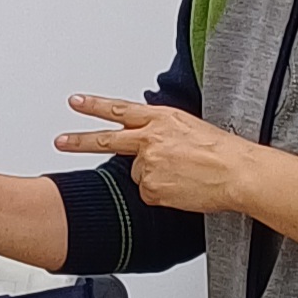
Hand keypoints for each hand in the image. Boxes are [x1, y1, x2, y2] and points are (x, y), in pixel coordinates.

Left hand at [54, 95, 252, 214]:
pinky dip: (163, 196)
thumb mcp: (189, 127)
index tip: (76, 102)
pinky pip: (149, 195)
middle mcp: (150, 139)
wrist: (237, 171)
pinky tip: (182, 189)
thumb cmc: (222, 151)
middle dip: (79, 141)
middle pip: (106, 140)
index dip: (95, 106)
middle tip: (60, 141)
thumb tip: (148, 142)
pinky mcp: (152, 187)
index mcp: (160, 119)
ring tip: (183, 176)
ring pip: (138, 175)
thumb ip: (162, 131)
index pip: (119, 110)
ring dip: (156, 179)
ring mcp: (149, 164)